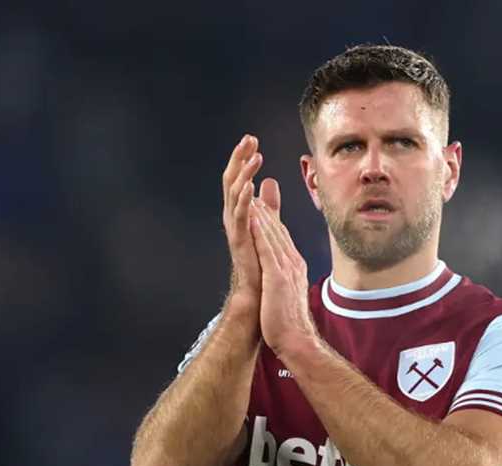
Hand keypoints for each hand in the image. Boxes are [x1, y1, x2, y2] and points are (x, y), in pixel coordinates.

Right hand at [221, 135, 280, 302]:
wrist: (257, 291)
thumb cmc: (260, 259)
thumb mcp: (267, 223)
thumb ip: (268, 203)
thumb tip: (269, 181)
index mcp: (240, 210)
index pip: (238, 177)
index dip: (243, 158)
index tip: (252, 139)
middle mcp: (233, 216)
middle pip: (232, 179)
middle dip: (240, 158)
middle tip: (249, 138)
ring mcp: (235, 227)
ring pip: (234, 194)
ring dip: (244, 173)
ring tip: (255, 157)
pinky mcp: (240, 240)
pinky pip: (240, 216)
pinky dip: (244, 199)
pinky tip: (250, 186)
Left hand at [249, 198, 318, 357]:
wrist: (296, 340)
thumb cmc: (289, 323)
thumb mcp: (286, 294)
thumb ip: (284, 279)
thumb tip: (281, 273)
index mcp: (294, 267)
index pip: (281, 238)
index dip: (270, 219)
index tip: (261, 204)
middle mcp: (292, 263)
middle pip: (277, 231)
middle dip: (266, 209)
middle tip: (255, 187)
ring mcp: (286, 268)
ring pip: (272, 235)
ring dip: (261, 213)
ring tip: (251, 194)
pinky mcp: (277, 276)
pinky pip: (267, 248)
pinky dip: (259, 231)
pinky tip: (252, 217)